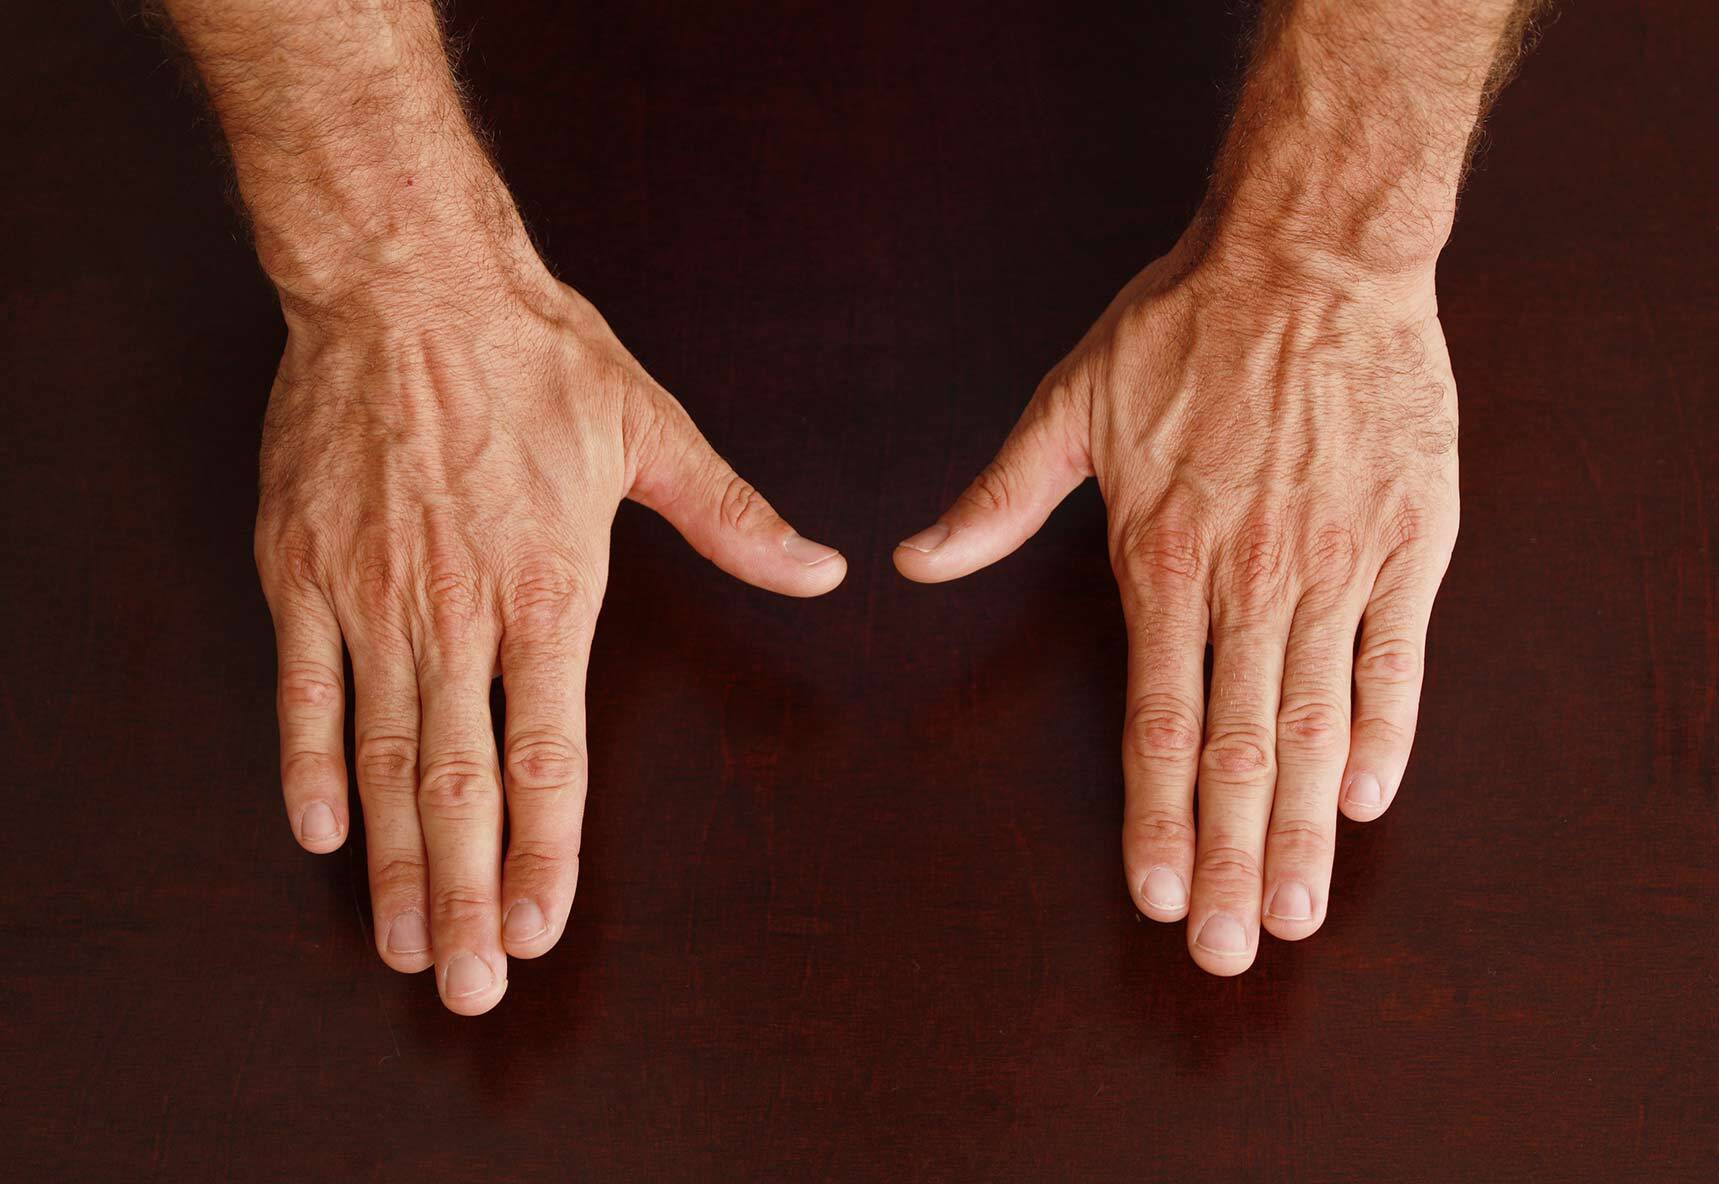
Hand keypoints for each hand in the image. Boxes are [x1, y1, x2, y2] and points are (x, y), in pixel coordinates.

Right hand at [257, 259, 844, 1012]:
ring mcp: (370, 597)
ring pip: (383, 758)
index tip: (538, 929)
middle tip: (464, 986)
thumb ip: (732, 518)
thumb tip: (819, 568)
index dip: (544, 855)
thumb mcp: (651, 432)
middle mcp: (456, 612)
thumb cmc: (534, 355)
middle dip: (462, 896)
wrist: (404, 282)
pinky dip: (309, 764)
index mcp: (549, 589)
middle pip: (460, 785)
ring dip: (391, 860)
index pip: (549, 756)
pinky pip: (302, 691)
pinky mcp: (302, 572)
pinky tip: (318, 832)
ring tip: (400, 942)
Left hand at [895, 234, 1458, 973]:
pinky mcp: (1408, 539)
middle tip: (1237, 952)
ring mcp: (1336, 564)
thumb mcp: (1069, 406)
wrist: (1311, 255)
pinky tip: (1371, 796)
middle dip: (1235, 860)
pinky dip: (1386, 729)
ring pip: (1318, 724)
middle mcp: (1250, 580)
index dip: (1156, 819)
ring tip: (1302, 909)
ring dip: (1309, 827)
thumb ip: (996, 501)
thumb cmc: (1184, 329)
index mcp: (1162, 559)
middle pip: (1240, 749)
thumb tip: (915, 560)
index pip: (1157, 722)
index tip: (1159, 898)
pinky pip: (1398, 656)